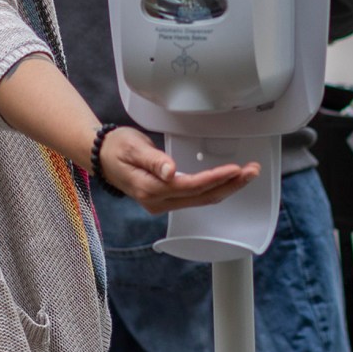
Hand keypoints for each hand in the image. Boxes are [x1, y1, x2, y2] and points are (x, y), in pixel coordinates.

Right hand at [98, 127, 259, 213]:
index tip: (234, 169)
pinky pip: (195, 197)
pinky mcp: (166, 199)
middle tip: (251, 171)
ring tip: (246, 174)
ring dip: (226, 187)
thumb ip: (154, 159)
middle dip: (230, 185)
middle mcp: (158, 202)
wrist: (100, 157)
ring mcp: (162, 203)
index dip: (214, 178)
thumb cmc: (116, 148)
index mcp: (150, 189)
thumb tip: (170, 170)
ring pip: (201, 199)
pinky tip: (227, 180)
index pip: (190, 186)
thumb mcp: (133, 148)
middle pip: (202, 197)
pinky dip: (214, 188)